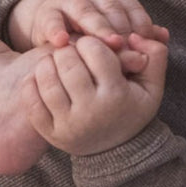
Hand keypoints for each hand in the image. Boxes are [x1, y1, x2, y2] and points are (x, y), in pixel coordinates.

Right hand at [11, 0, 168, 56]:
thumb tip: (164, 37)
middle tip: (128, 47)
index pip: (131, 8)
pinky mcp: (46, 14)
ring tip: (106, 44)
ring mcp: (68, 2)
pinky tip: (61, 42)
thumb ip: (137, 38)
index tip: (146, 47)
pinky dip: (55, 30)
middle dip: (120, 27)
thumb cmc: (89, 40)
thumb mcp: (114, 37)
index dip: (139, 25)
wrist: (51, 31)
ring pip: (84, 10)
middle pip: (109, 7)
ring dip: (96, 27)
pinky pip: (51, 20)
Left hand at [23, 33, 167, 156]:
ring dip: (48, 63)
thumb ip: (154, 55)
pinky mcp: (50, 133)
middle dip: (69, 51)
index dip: (91, 43)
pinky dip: (32, 84)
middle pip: (67, 62)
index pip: (94, 50)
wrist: (115, 152)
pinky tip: (43, 79)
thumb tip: (133, 35)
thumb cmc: (131, 109)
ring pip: (46, 78)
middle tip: (73, 55)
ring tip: (57, 65)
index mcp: (115, 97)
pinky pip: (31, 100)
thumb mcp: (152, 86)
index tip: (92, 49)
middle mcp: (90, 113)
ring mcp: (67, 125)